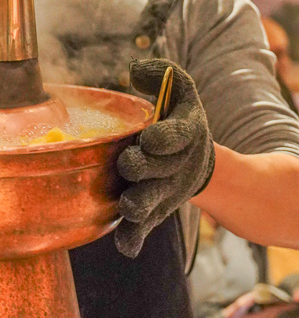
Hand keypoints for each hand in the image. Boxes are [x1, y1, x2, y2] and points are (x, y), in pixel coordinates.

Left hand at [114, 59, 214, 258]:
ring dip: (138, 205)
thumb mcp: (180, 92)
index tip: (149, 138)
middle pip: (158, 170)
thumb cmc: (177, 119)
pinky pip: (143, 228)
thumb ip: (163, 75)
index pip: (175, 135)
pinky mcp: (152, 211)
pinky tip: (125, 246)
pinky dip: (134, 238)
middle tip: (129, 164)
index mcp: (183, 134)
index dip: (164, 138)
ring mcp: (163, 191)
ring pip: (150, 201)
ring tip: (128, 206)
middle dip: (142, 167)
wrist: (192, 162)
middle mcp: (174, 165)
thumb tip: (137, 71)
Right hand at [223, 291, 295, 317]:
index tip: (291, 303)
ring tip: (276, 304)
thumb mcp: (237, 307)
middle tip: (285, 301)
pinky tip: (265, 311)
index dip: (283, 307)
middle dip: (279, 308)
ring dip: (273, 311)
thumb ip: (248, 300)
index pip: (274, 311)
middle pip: (273, 315)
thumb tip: (257, 295)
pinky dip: (267, 315)